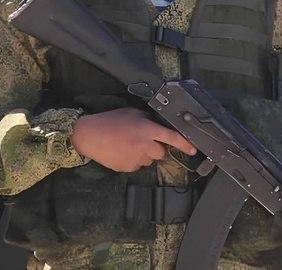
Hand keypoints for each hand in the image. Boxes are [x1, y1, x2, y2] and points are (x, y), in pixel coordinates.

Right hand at [70, 107, 195, 171]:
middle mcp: (144, 146)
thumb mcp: (131, 113)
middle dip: (155, 147)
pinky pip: (137, 166)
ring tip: (128, 144)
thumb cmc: (109, 121)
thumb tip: (157, 125)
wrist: (89, 135)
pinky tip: (122, 151)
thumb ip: (147, 120)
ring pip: (148, 160)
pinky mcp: (128, 168)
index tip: (193, 149)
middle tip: (142, 139)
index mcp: (146, 129)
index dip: (184, 144)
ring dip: (143, 154)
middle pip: (160, 152)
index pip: (171, 137)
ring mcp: (136, 159)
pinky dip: (133, 160)